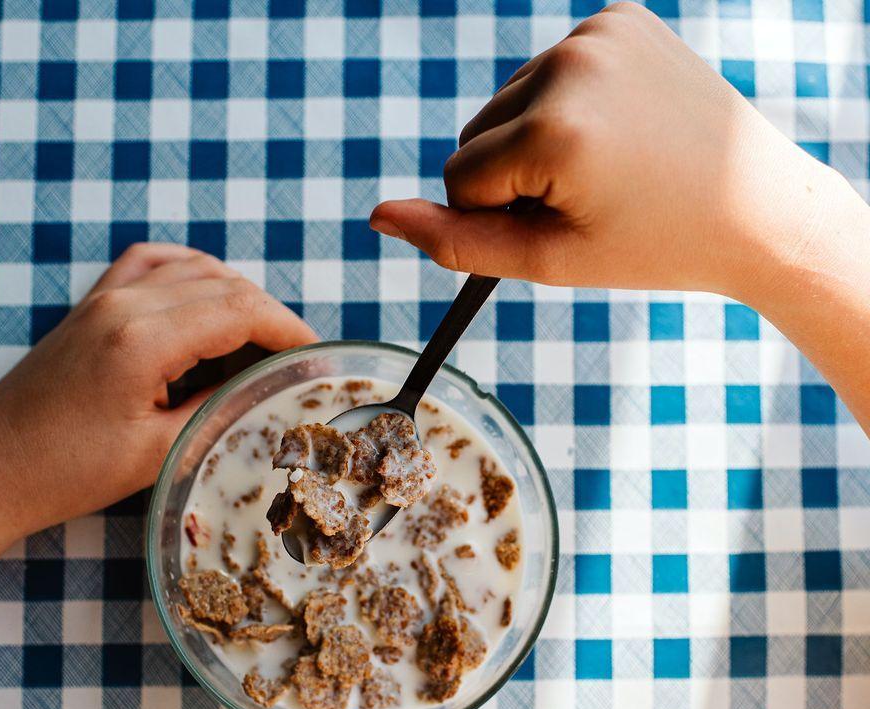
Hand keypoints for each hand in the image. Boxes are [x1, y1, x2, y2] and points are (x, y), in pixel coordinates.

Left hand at [0, 243, 316, 554]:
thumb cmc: (66, 473)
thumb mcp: (159, 452)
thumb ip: (218, 410)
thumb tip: (265, 389)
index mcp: (142, 338)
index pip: (240, 310)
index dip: (290, 330)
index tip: (319, 358)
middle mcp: (122, 301)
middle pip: (224, 284)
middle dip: (271, 317)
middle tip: (296, 361)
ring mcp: (101, 297)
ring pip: (193, 269)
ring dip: (236, 297)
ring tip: (259, 343)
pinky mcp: (88, 306)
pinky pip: (151, 263)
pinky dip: (191, 274)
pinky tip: (207, 299)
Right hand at [370, 2, 848, 304]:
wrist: (755, 206)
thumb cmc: (651, 245)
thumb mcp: (548, 259)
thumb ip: (456, 241)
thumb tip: (378, 216)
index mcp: (555, 129)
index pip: (459, 176)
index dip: (498, 215)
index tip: (563, 222)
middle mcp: (571, 63)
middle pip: (476, 133)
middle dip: (513, 175)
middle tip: (588, 196)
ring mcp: (598, 32)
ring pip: (507, 102)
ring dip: (534, 140)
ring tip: (603, 165)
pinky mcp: (618, 17)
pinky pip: (547, 72)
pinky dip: (564, 105)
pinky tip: (614, 127)